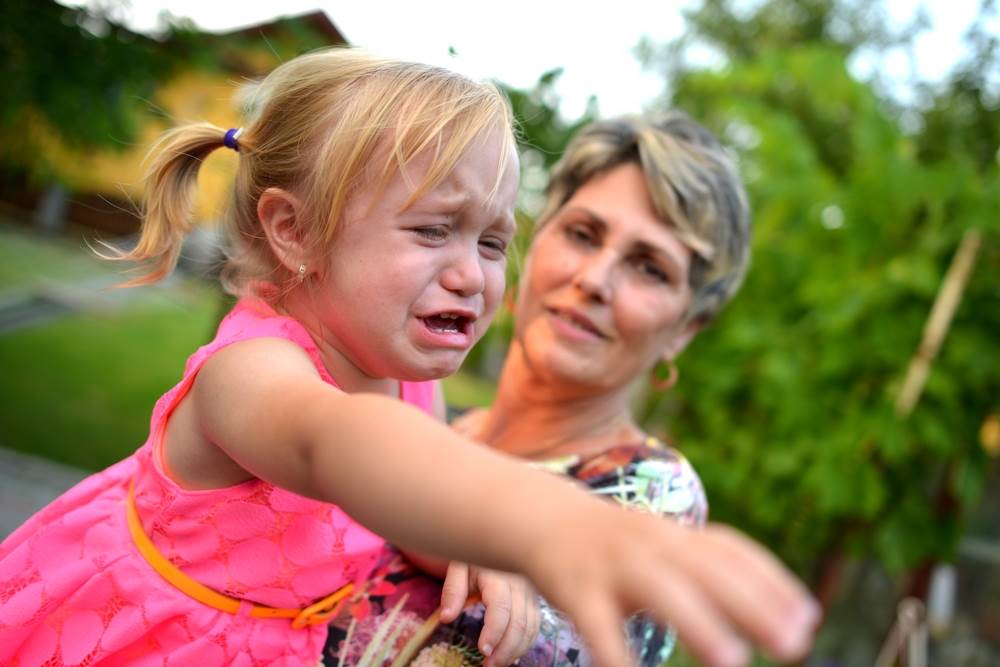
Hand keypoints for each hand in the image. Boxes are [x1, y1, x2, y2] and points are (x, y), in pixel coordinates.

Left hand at [440, 561, 540, 666]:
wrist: (498, 543)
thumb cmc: (475, 556)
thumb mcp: (459, 567)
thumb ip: (453, 590)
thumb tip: (446, 618)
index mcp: (500, 576)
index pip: (501, 608)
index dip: (494, 632)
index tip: (482, 650)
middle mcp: (520, 585)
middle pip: (520, 622)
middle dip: (505, 649)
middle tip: (487, 665)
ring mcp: (531, 593)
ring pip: (531, 627)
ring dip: (516, 650)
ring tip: (496, 664)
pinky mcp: (534, 600)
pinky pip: (535, 625)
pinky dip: (525, 643)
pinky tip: (510, 654)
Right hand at [526, 507, 820, 666]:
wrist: (543, 519)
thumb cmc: (619, 546)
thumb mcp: (665, 546)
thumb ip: (714, 570)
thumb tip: (788, 612)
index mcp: (676, 536)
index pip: (732, 552)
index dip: (773, 582)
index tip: (807, 619)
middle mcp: (651, 544)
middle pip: (707, 570)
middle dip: (752, 605)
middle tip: (794, 646)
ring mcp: (614, 566)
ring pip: (660, 591)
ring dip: (699, 623)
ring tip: (733, 661)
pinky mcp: (577, 591)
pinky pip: (599, 626)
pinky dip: (618, 655)